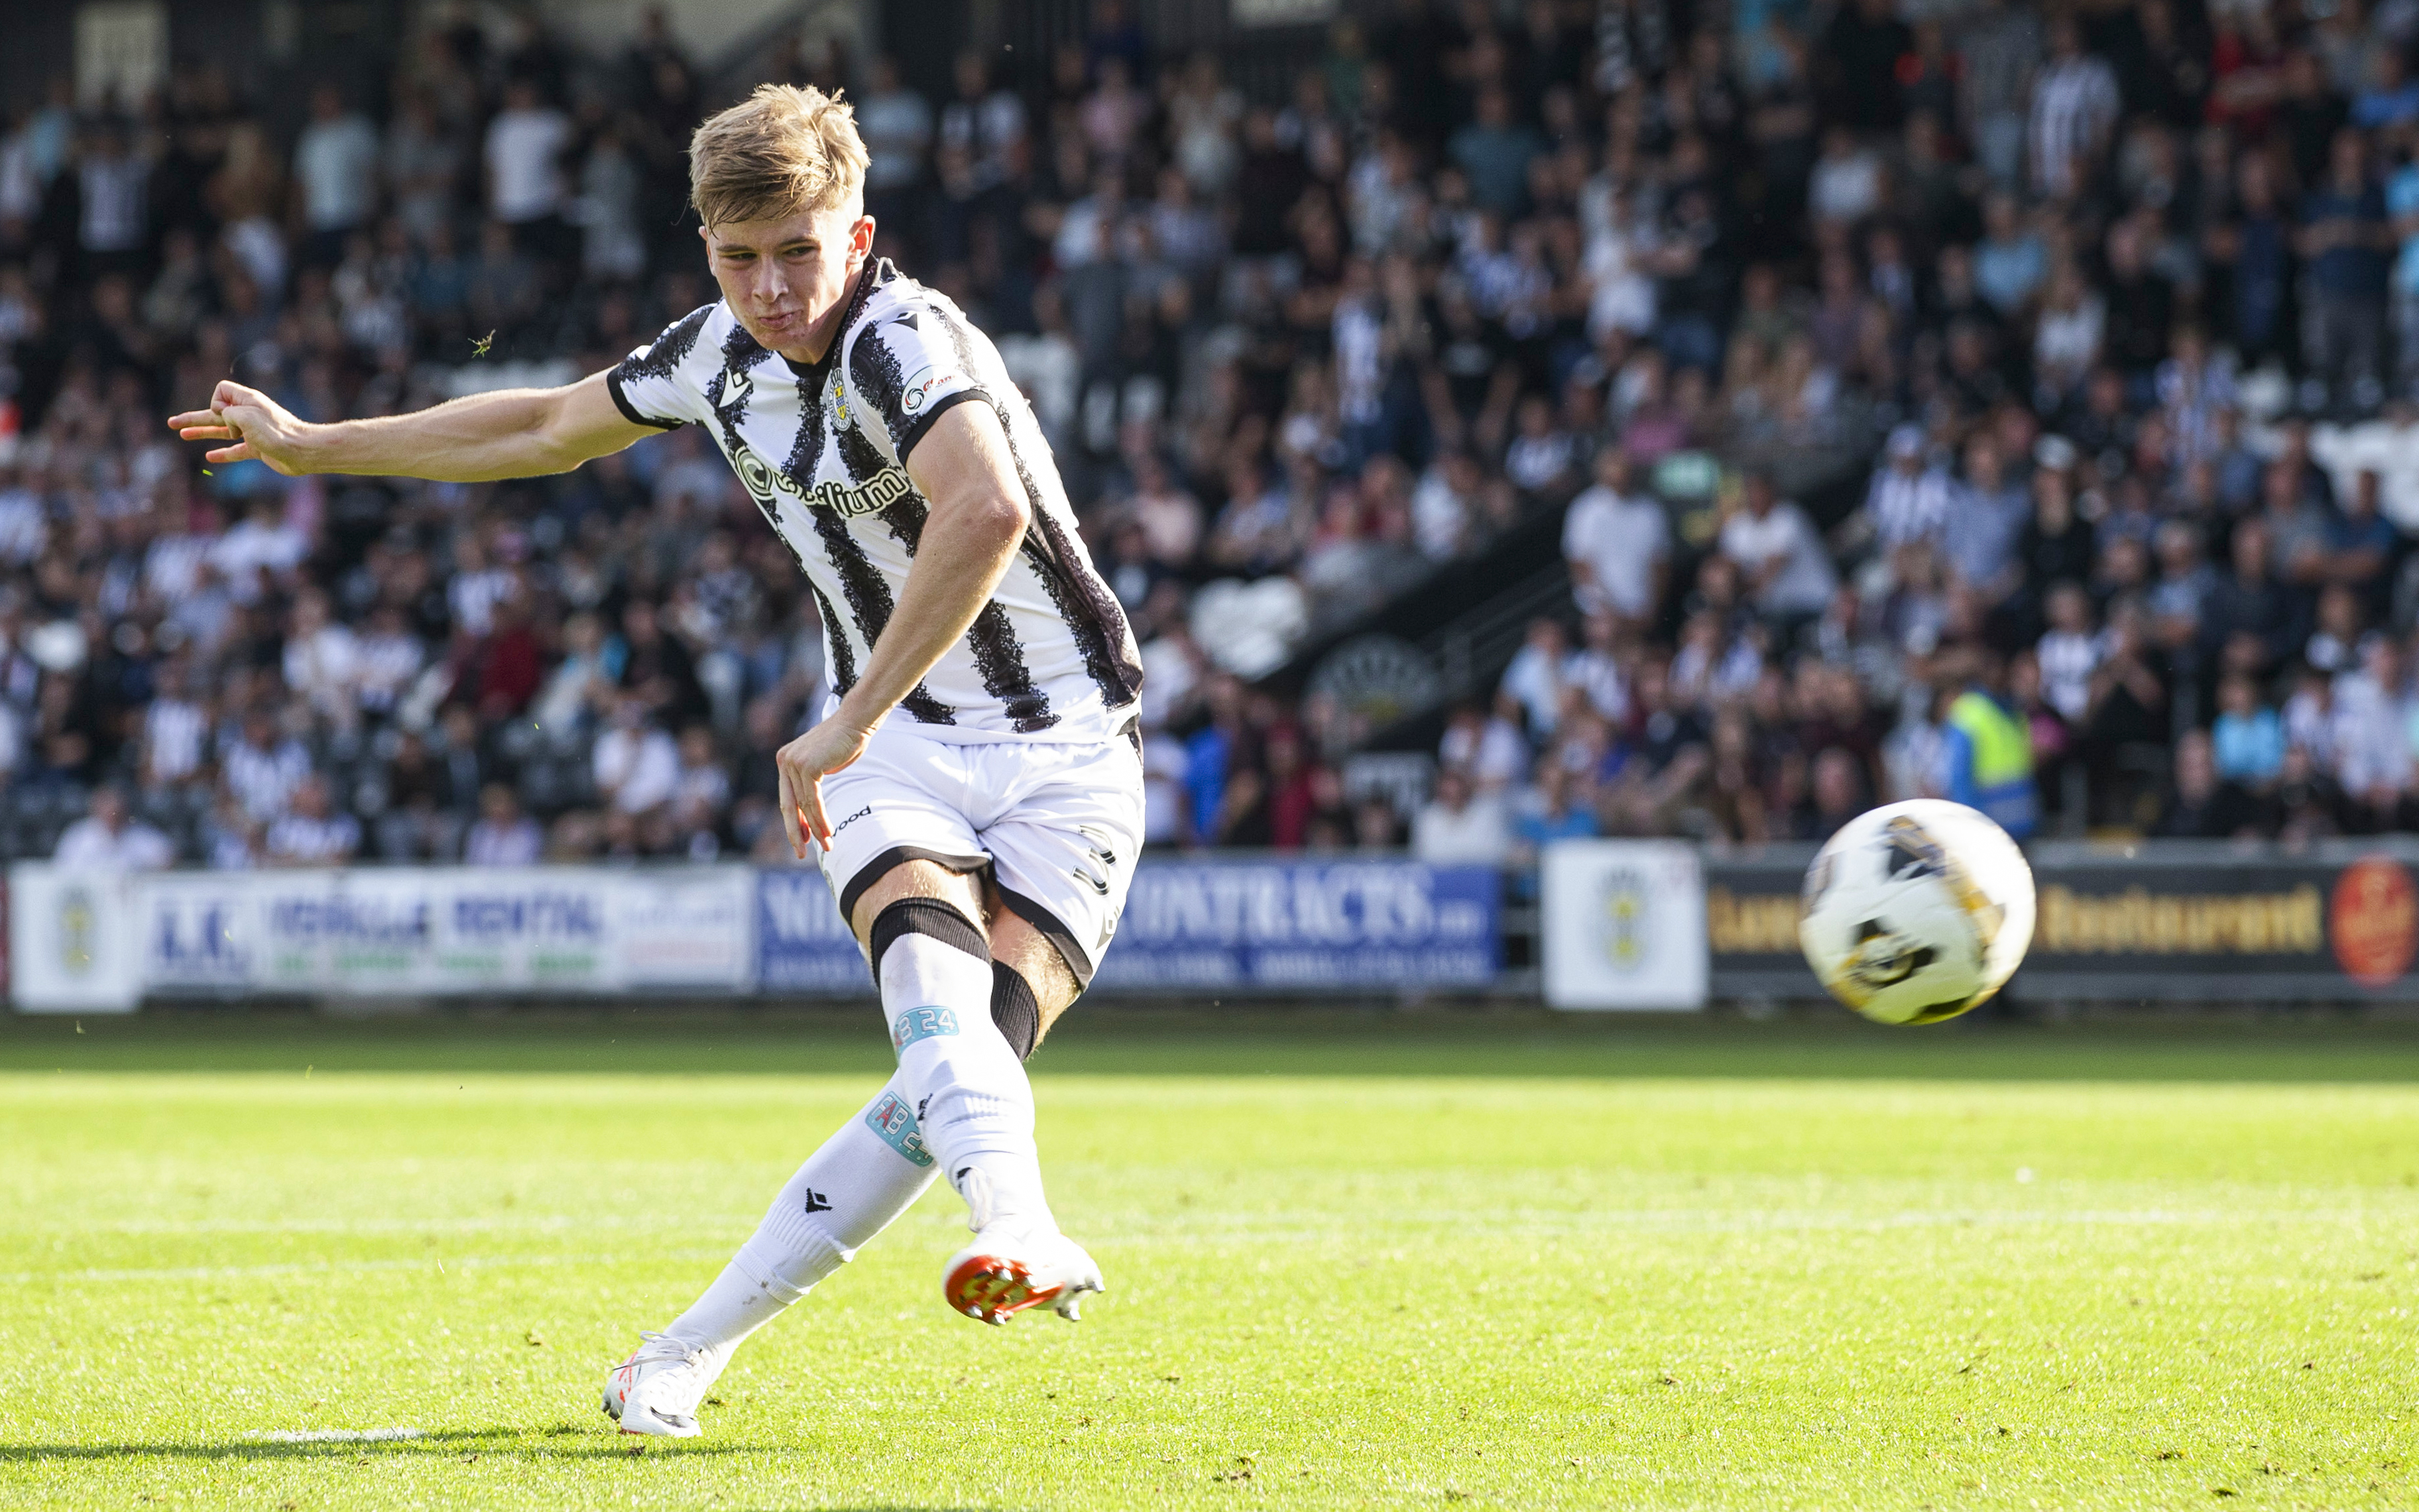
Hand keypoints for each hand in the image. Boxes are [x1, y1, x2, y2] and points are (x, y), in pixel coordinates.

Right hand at [167, 381, 316, 474]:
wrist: (302, 452)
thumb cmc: (276, 431)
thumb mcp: (245, 415)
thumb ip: (228, 414)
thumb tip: (227, 423)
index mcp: (247, 400)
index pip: (221, 391)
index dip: (216, 403)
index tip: (226, 416)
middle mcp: (249, 414)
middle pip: (215, 413)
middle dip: (193, 417)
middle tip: (171, 423)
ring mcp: (253, 432)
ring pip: (222, 431)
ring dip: (202, 433)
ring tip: (182, 435)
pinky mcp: (258, 448)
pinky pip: (235, 450)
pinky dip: (222, 453)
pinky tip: (209, 458)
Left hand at [774, 714, 873, 858]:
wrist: (855, 722)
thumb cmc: (844, 743)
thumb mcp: (823, 765)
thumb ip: (811, 783)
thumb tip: (810, 809)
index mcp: (785, 761)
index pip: (788, 798)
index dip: (794, 822)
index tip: (801, 841)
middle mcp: (785, 761)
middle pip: (789, 805)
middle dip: (795, 832)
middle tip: (801, 853)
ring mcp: (794, 763)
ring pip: (804, 806)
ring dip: (816, 829)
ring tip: (827, 846)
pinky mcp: (807, 767)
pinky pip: (813, 801)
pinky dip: (820, 819)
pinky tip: (828, 832)